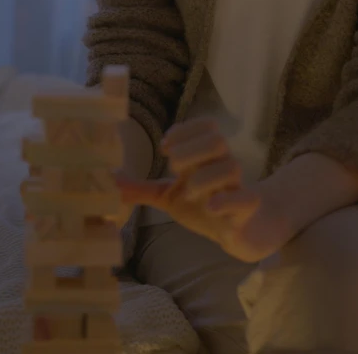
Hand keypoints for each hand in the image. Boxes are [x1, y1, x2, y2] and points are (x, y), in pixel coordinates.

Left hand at [113, 116, 292, 262]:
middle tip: (173, 167)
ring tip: (188, 192)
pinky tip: (209, 207)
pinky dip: (226, 200)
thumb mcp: (170, 197)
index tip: (164, 146)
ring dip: (203, 177)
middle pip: (217, 140)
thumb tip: (111, 182)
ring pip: (231, 166)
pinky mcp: (246, 211)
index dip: (185, 130)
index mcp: (207, 157)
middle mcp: (223, 166)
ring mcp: (237, 187)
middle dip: (190, 150)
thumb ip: (143, 189)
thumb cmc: (204, 205)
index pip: (206, 125)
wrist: (242, 232)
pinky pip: (246, 198)